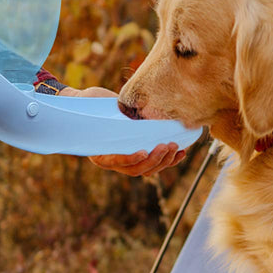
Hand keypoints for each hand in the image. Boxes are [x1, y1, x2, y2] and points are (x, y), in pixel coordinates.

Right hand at [59, 86, 186, 175]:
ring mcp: (129, 159)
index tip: (143, 152)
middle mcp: (115, 162)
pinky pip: (156, 163)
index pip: (116, 161)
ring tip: (174, 146)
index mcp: (100, 154)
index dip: (130, 159)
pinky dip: (169, 159)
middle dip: (153, 160)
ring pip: (148, 169)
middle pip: (136, 169)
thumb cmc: (92, 105)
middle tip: (165, 146)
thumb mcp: (96, 109)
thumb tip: (127, 115)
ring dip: (164, 160)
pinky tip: (181, 152)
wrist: (93, 103)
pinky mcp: (140, 153)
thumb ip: (108, 116)